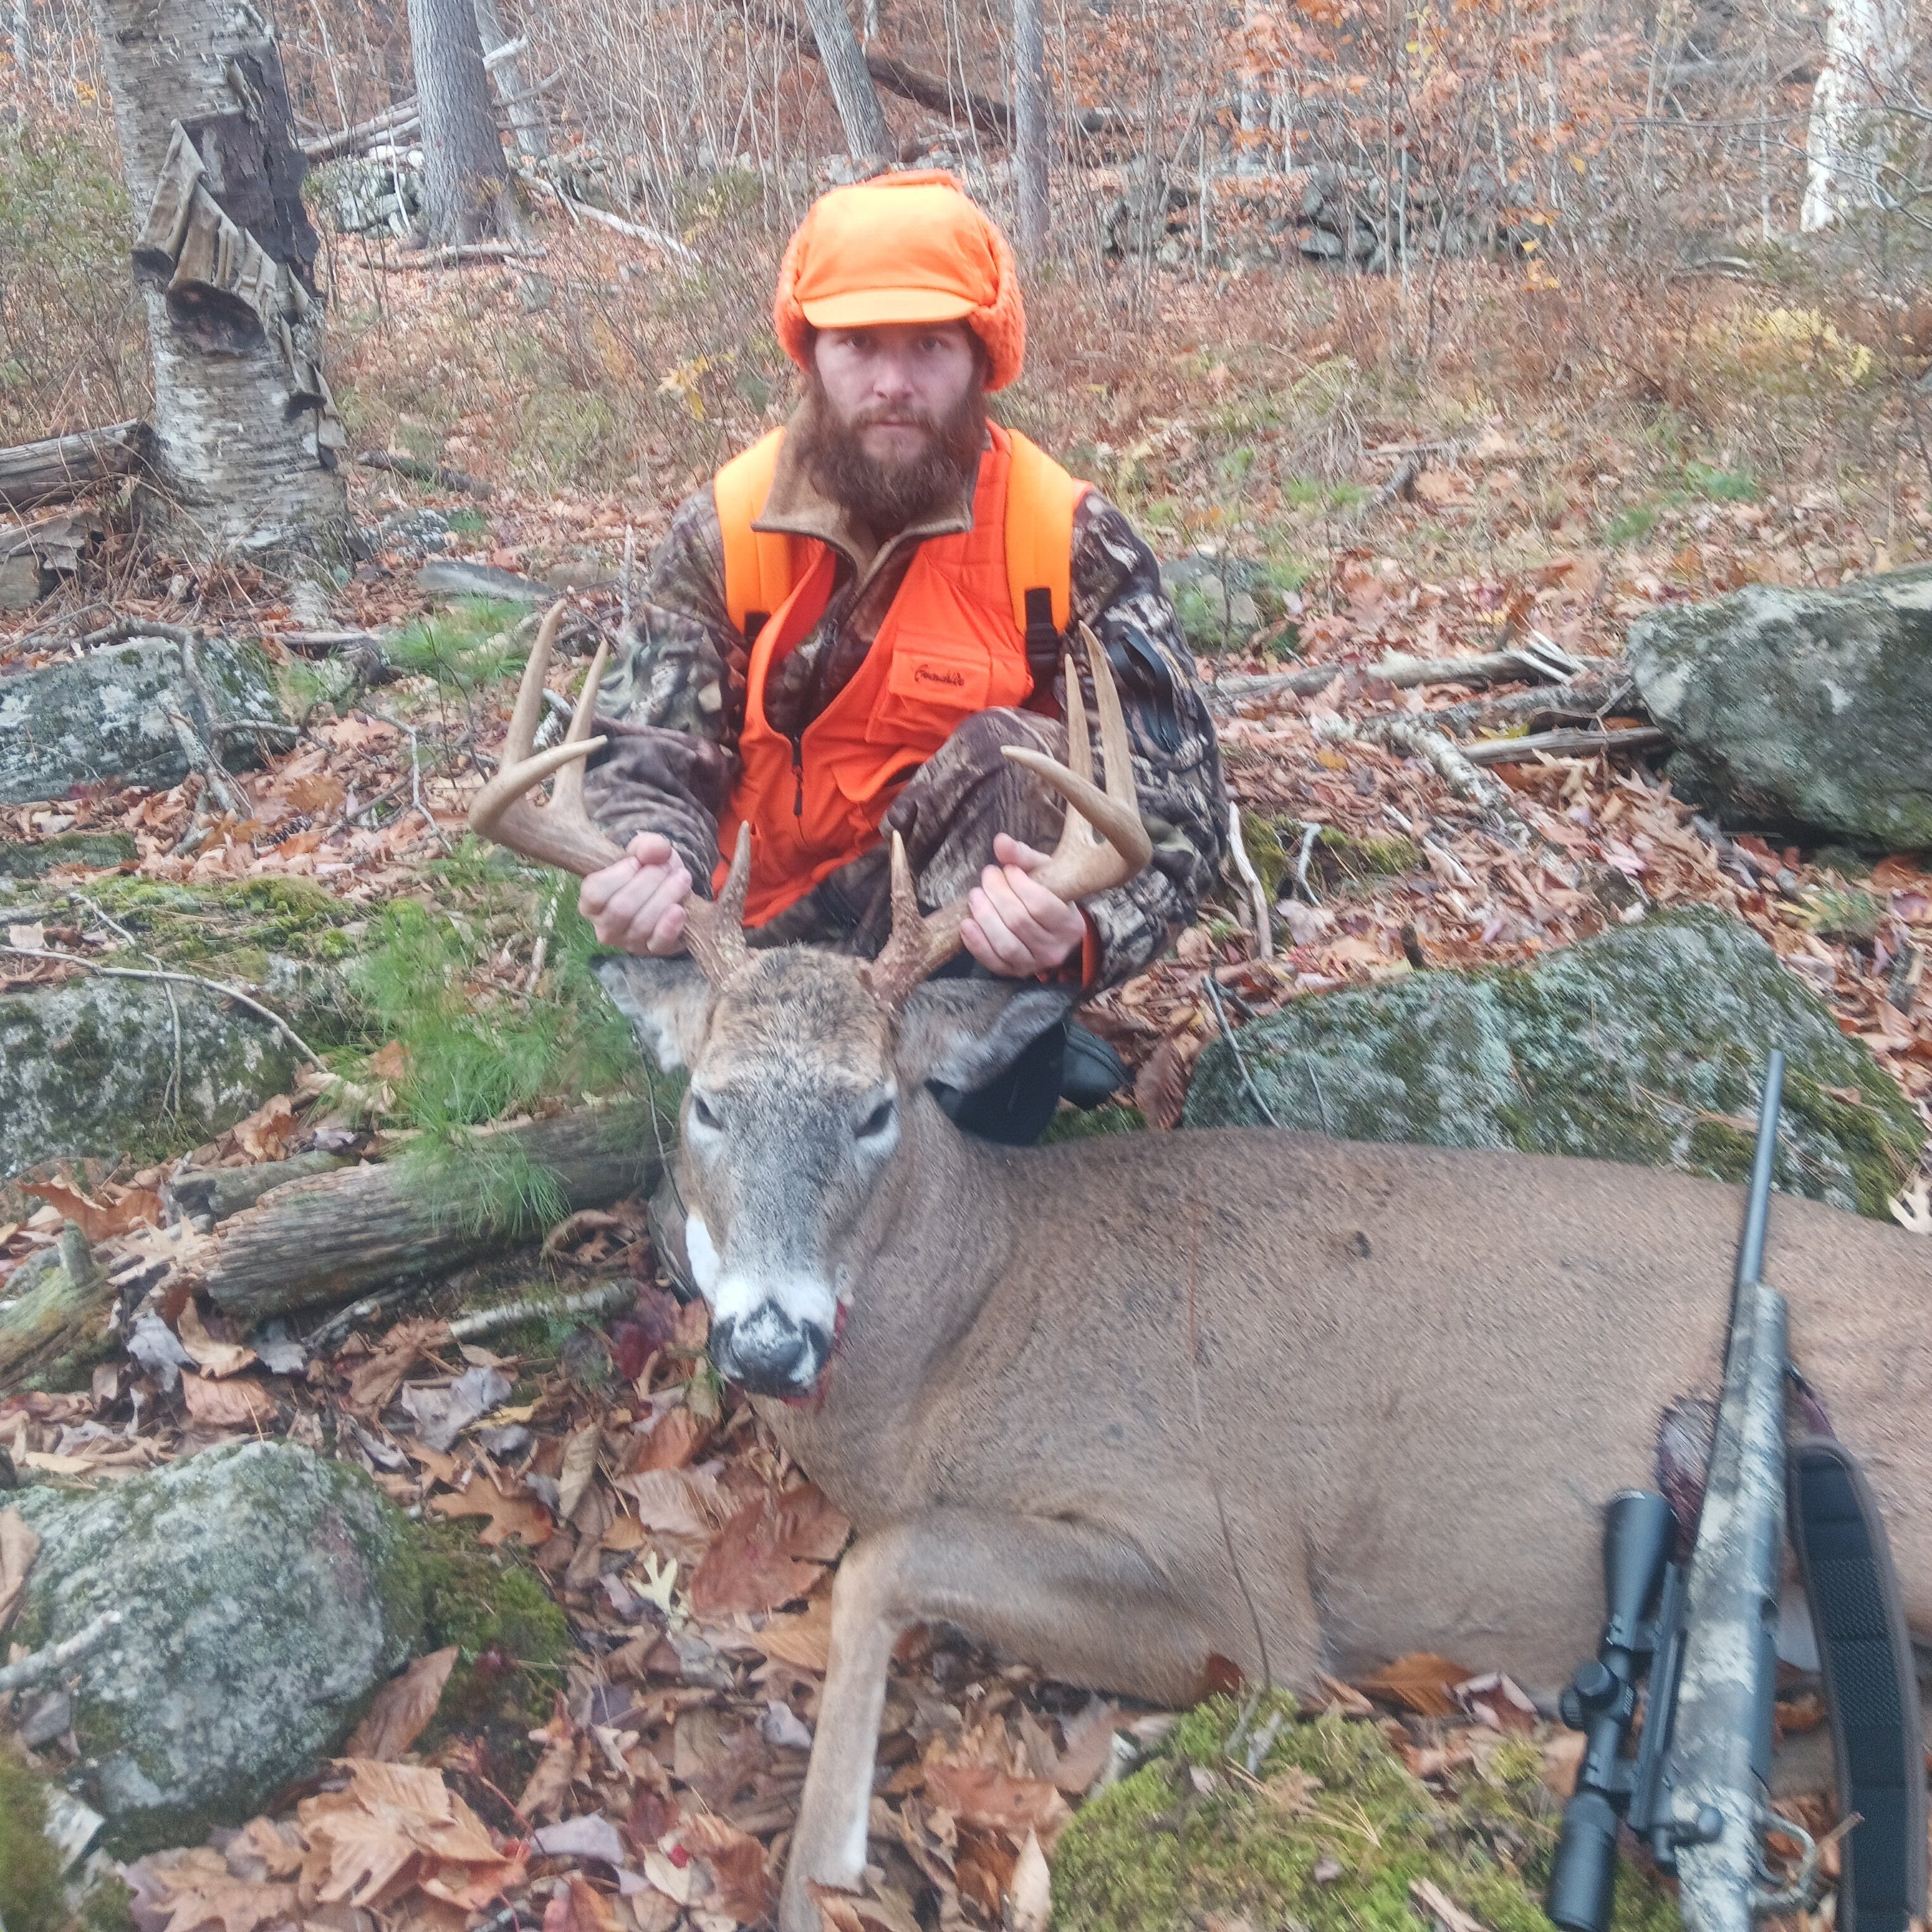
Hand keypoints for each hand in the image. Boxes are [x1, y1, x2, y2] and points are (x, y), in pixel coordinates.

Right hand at [579, 833, 693, 956]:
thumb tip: (655, 850)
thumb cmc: (649, 873)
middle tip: (667, 868)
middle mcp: (605, 927)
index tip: (637, 861)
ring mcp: (628, 942)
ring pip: (641, 924)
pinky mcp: (653, 950)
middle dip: (648, 883)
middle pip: (620, 909)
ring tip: (681, 879)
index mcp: (591, 903)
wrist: (673, 894)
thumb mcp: (646, 853)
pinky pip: (658, 943)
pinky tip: (680, 909)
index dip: (618, 874)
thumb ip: (647, 846)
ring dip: (665, 897)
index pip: (594, 893)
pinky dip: (669, 926)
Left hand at [960, 833, 1085, 976]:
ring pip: (1005, 943)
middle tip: (987, 876)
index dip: (1018, 884)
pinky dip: (976, 943)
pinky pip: (993, 962)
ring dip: (984, 916)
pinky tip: (967, 923)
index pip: (1041, 905)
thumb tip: (1000, 841)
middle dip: (997, 895)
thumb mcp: (1044, 874)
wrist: (1052, 932)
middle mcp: (1056, 949)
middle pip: (1019, 921)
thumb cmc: (1049, 897)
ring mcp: (1035, 965)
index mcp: (1070, 924)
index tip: (1007, 869)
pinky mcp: (1014, 973)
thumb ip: (1024, 856)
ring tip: (975, 895)